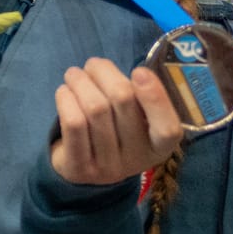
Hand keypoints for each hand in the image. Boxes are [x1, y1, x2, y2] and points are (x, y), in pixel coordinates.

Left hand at [51, 57, 183, 186]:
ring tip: (74, 74)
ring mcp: (108, 168)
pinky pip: (74, 124)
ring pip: (95, 109)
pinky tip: (64, 92)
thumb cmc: (116, 131)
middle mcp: (137, 159)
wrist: (85, 167)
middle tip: (93, 64)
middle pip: (123, 101)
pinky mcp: (79, 168)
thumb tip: (120, 72)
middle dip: (104, 72)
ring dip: (80, 82)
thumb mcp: (137, 119)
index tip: (139, 71)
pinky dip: (67, 99)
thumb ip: (137, 96)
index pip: (167, 129)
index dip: (155, 98)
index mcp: (160, 146)